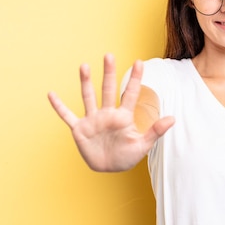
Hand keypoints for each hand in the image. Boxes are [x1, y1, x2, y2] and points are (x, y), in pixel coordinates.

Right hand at [48, 54, 173, 171]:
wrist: (109, 168)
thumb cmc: (126, 156)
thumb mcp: (143, 145)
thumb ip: (155, 131)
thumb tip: (173, 118)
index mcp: (123, 117)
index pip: (130, 93)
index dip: (135, 78)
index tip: (139, 62)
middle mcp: (107, 114)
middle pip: (108, 89)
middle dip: (109, 73)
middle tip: (109, 55)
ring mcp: (93, 120)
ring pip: (88, 97)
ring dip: (86, 82)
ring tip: (84, 66)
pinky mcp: (80, 129)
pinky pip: (68, 116)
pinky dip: (59, 107)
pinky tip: (51, 94)